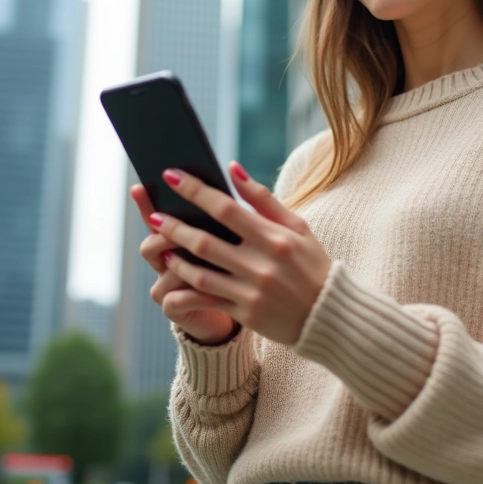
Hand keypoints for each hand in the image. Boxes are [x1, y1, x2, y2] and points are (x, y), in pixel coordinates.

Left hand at [148, 162, 331, 346]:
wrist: (328, 315)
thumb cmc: (312, 264)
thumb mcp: (297, 226)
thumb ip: (263, 199)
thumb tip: (233, 168)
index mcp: (275, 238)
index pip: (226, 209)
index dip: (196, 191)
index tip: (171, 176)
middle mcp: (261, 265)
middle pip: (205, 242)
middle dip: (174, 227)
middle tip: (154, 216)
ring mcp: (251, 291)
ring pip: (200, 273)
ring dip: (175, 257)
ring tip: (160, 245)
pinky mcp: (245, 313)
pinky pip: (206, 299)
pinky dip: (184, 288)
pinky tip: (172, 275)